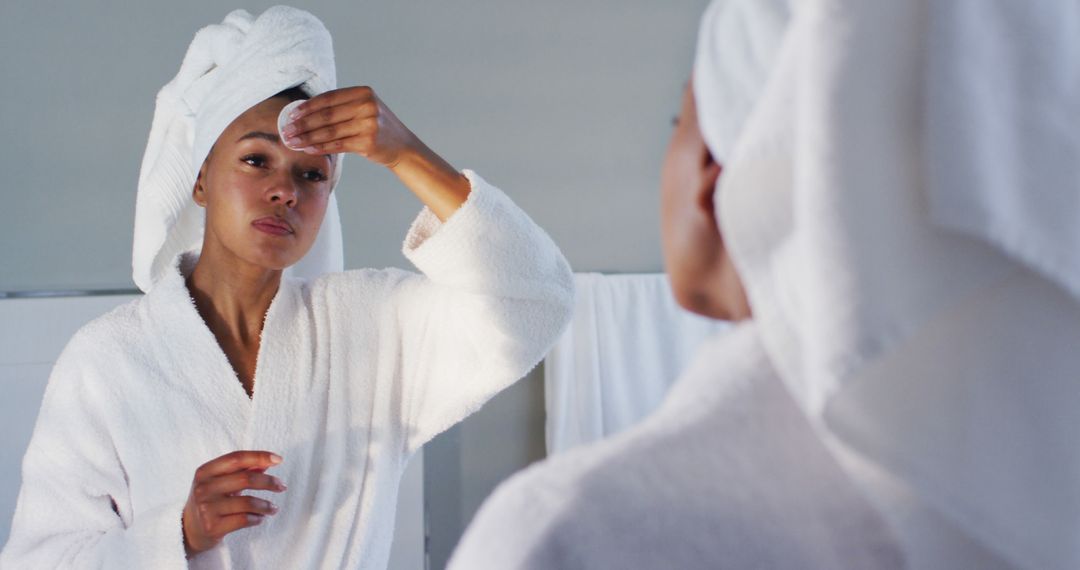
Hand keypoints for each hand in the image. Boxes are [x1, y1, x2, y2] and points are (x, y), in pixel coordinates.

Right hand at [182, 451, 286, 557]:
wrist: (189, 531)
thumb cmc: (211, 501)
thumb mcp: (220, 482)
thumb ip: (241, 470)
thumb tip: (268, 462)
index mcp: (205, 472)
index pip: (236, 458)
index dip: (259, 456)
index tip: (278, 459)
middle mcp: (203, 488)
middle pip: (246, 479)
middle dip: (269, 482)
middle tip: (282, 486)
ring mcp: (207, 508)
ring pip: (248, 502)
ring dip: (266, 505)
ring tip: (273, 508)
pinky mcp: (212, 527)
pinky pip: (244, 520)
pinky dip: (257, 518)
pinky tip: (260, 518)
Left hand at [280, 86, 417, 167]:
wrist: (402, 147)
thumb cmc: (377, 127)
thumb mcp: (364, 109)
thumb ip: (341, 107)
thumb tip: (303, 112)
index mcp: (364, 93)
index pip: (328, 98)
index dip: (307, 106)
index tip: (291, 115)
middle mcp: (367, 106)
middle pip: (326, 115)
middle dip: (303, 124)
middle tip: (286, 130)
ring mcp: (369, 124)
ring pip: (329, 131)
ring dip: (307, 137)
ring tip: (292, 142)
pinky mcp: (368, 142)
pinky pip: (338, 145)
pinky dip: (320, 147)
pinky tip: (308, 148)